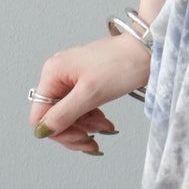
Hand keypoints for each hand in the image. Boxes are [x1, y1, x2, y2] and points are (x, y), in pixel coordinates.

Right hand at [29, 34, 150, 155]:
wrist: (147, 48)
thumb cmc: (122, 64)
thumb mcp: (90, 94)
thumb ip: (63, 114)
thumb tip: (41, 131)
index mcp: (53, 73)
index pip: (40, 115)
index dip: (58, 131)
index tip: (81, 138)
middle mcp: (58, 74)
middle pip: (54, 116)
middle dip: (75, 130)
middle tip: (94, 139)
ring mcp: (72, 77)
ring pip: (69, 114)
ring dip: (86, 126)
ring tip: (106, 127)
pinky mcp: (85, 81)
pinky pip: (81, 107)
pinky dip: (92, 118)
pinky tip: (105, 122)